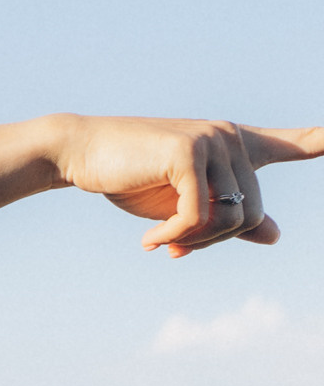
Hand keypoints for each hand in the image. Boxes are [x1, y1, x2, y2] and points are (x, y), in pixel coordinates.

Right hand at [52, 114, 323, 258]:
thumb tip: (276, 236)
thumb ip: (230, 219)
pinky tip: (148, 241)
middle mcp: (231, 137)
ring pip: (230, 219)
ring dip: (193, 243)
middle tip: (176, 248)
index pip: (294, 143)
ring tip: (162, 243)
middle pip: (252, 215)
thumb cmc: (136, 178)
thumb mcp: (186, 204)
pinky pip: (198, 215)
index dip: (321, 141)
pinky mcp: (188, 153)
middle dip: (213, 242)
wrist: (86, 155)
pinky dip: (174, 236)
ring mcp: (212, 141)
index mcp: (236, 145)